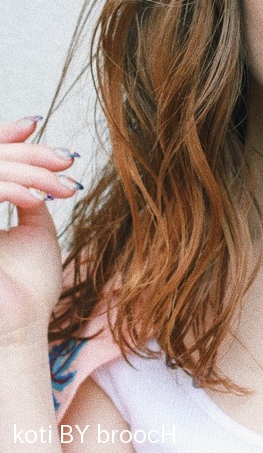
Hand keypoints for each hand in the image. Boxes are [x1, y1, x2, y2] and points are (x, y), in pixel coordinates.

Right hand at [0, 117, 82, 347]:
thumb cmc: (30, 285)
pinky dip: (11, 189)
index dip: (5, 139)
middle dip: (30, 155)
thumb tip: (42, 166)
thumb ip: (31, 194)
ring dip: (29, 173)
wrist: (23, 328)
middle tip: (67, 160)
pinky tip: (38, 198)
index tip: (34, 124)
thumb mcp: (35, 229)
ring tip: (63, 186)